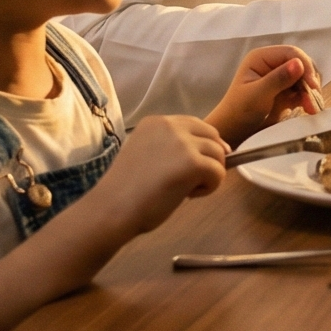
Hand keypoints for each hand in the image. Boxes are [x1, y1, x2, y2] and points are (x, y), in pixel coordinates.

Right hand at [92, 115, 227, 237]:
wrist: (112, 209)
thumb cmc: (126, 191)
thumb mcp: (148, 155)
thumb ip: (173, 148)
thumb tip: (212, 150)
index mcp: (156, 122)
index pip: (194, 125)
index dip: (201, 146)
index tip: (195, 166)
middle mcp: (170, 125)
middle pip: (211, 135)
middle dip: (211, 157)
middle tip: (195, 181)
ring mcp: (182, 143)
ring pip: (218, 153)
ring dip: (210, 174)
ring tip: (187, 190)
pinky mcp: (193, 163)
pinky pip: (219, 172)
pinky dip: (210, 187)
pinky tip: (188, 196)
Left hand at [206, 46, 323, 139]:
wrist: (235, 133)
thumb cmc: (239, 112)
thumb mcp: (257, 95)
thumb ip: (278, 79)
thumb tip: (299, 63)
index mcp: (262, 58)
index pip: (291, 53)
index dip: (305, 66)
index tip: (312, 86)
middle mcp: (272, 63)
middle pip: (302, 64)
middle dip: (310, 80)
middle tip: (313, 99)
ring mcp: (280, 77)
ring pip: (305, 77)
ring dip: (310, 91)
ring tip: (310, 107)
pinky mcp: (286, 91)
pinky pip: (304, 89)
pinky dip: (308, 98)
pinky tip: (308, 109)